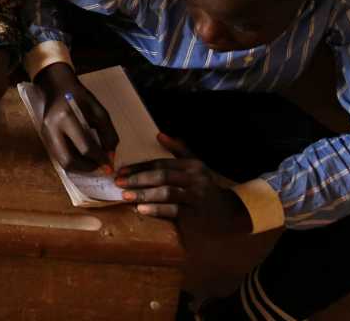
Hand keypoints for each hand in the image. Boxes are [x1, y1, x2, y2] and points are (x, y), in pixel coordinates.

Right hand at [27, 62, 117, 171]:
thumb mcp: (99, 111)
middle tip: (100, 166)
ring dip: (80, 168)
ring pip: (63, 163)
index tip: (110, 163)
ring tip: (92, 163)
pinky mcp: (45, 139)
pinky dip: (73, 162)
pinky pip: (59, 158)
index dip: (100, 158)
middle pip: (69, 161)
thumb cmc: (80, 97)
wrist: (57, 87)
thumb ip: (108, 134)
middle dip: (87, 168)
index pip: (85, 147)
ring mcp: (46, 135)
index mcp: (66, 118)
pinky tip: (83, 158)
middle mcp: (52, 129)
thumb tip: (109, 157)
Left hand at [115, 133, 249, 233]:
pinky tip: (142, 210)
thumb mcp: (196, 167)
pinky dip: (157, 210)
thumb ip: (179, 150)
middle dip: (138, 179)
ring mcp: (196, 197)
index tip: (121, 171)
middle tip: (119, 184)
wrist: (230, 212)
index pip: (161, 163)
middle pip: (162, 176)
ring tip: (126, 197)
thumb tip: (159, 135)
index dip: (139, 167)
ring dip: (144, 194)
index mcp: (192, 166)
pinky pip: (174, 211)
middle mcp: (196, 179)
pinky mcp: (196, 215)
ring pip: (167, 193)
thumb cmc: (206, 187)